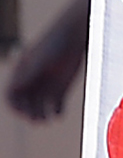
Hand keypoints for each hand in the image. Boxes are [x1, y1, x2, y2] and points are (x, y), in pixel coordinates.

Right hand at [5, 0, 91, 121]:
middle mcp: (33, 82)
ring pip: (39, 107)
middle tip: (35, 120)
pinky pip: (57, 105)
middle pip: (25, 104)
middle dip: (28, 113)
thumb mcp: (40, 60)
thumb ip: (29, 74)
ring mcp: (47, 86)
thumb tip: (15, 88)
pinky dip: (56, 112)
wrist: (74, 37)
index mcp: (22, 74)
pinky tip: (58, 114)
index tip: (20, 111)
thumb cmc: (54, 45)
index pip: (12, 95)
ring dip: (41, 115)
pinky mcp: (61, 89)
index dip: (14, 105)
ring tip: (46, 120)